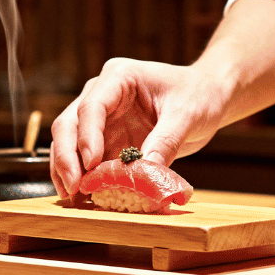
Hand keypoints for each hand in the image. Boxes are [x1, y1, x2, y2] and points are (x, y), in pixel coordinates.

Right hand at [49, 59, 232, 198]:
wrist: (207, 97)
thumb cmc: (199, 94)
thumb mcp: (187, 115)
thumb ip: (165, 141)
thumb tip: (145, 173)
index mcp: (119, 77)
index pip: (92, 106)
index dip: (87, 136)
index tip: (92, 165)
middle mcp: (101, 94)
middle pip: (69, 124)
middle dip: (66, 157)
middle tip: (73, 187)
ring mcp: (101, 118)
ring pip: (69, 142)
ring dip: (67, 170)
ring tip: (72, 197)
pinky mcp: (106, 139)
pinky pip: (86, 159)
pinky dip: (83, 177)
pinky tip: (83, 197)